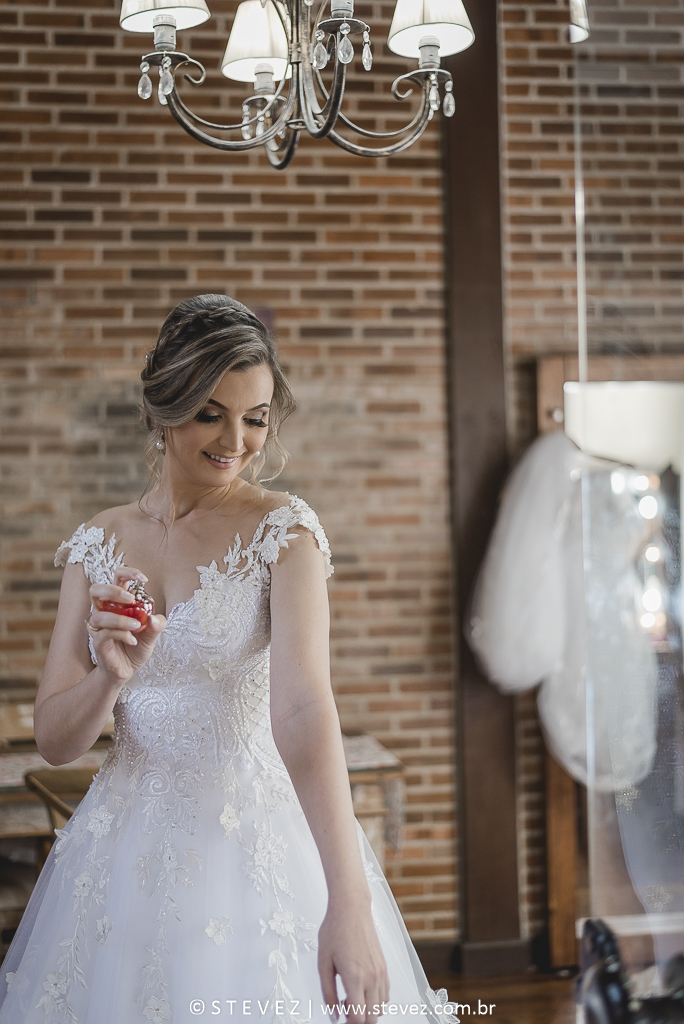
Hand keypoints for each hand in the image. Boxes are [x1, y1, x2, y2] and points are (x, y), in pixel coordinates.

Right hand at [87, 566, 165, 684]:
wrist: (127, 670)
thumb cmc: (137, 647)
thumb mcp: (153, 635)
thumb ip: (157, 625)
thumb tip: (154, 618)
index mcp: (118, 603)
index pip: (117, 578)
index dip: (128, 573)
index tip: (144, 579)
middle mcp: (105, 611)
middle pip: (96, 590)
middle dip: (112, 590)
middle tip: (130, 599)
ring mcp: (99, 627)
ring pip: (99, 614)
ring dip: (120, 619)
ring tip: (137, 626)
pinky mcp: (97, 642)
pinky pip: (104, 633)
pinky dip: (121, 634)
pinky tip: (132, 640)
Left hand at [318, 896, 389, 1023]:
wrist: (351, 907)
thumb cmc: (335, 930)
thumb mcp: (323, 963)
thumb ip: (328, 993)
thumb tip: (334, 1015)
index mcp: (355, 977)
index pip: (359, 1017)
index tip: (341, 1020)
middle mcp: (372, 976)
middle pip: (373, 1017)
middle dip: (359, 1020)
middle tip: (345, 1010)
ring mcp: (380, 971)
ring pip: (381, 1007)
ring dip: (368, 1011)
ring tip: (351, 998)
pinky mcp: (384, 966)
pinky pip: (386, 994)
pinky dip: (376, 1000)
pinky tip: (362, 990)